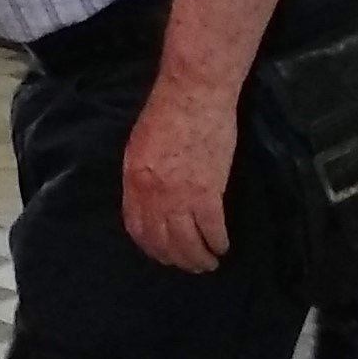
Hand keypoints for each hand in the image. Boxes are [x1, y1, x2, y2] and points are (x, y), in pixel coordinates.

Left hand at [123, 68, 234, 271]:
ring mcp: (180, 197)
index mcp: (134, 182)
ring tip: (208, 263)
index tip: (163, 253)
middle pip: (162, 241)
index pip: (137, 228)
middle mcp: (153, 196)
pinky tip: (223, 246)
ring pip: (187, 243)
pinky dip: (218, 242)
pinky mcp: (207, 193)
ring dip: (199, 258)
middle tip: (189, 265)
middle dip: (176, 259)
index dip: (151, 246)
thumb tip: (149, 198)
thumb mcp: (140, 145)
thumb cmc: (167, 111)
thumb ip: (142, 175)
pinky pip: (212, 230)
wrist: (193, 93)